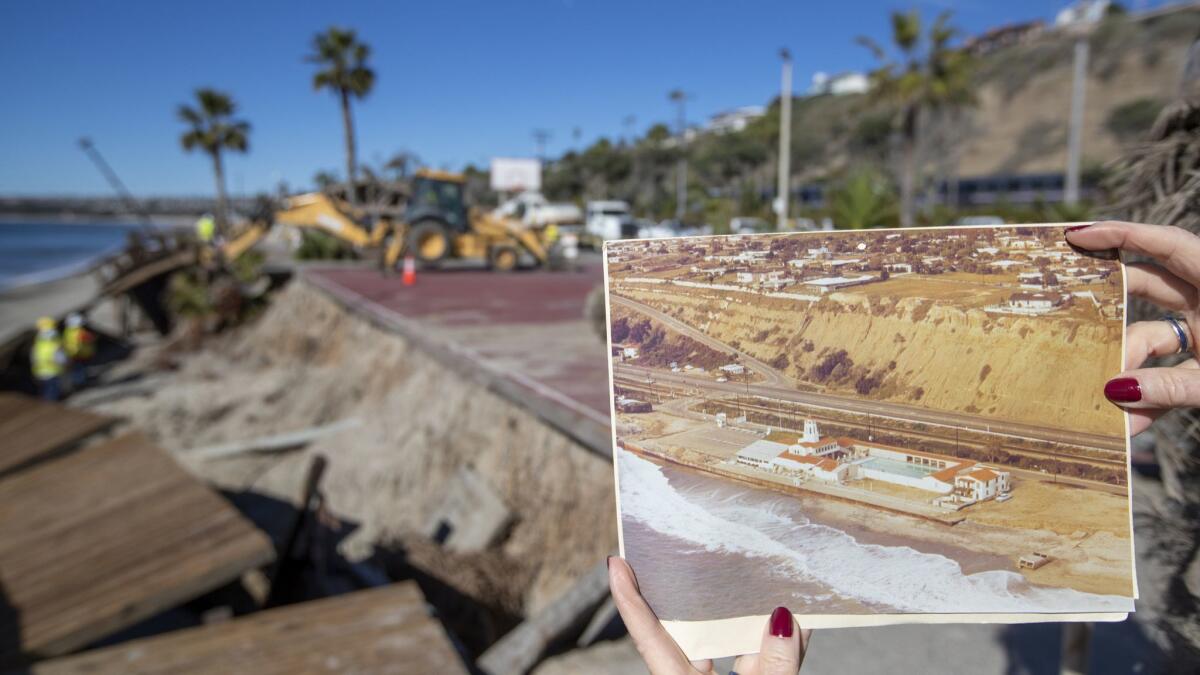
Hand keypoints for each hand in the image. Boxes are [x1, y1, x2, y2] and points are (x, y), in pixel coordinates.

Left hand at [608, 556, 809, 674]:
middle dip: (693, 590)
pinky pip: (750, 660)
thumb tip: (784, 619)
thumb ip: (774, 669)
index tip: (614, 563)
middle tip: (692, 543)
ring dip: (742, 613)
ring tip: (757, 568)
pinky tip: (791, 615)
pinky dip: (767, 642)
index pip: (651, 641)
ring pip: (723, 645)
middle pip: (687, 631)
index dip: (631, 603)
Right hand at [1065, 221, 1199, 434]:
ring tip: (1110, 405)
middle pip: (1149, 286)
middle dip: (1110, 306)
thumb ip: (1173, 386)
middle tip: (1068, 311)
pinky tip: (1134, 425)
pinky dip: (1151, 395)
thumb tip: (1115, 391)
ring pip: (1153, 336)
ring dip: (1130, 369)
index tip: (1076, 237)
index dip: (1121, 234)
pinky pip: (1169, 371)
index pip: (1167, 245)